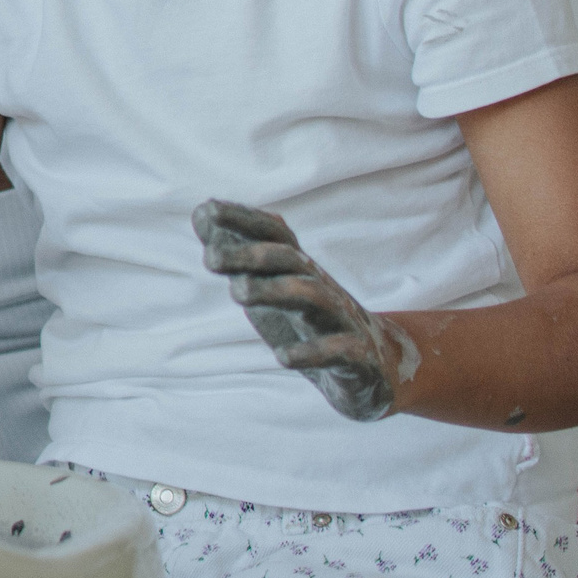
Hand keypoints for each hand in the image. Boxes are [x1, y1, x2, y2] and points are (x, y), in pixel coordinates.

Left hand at [194, 199, 416, 421]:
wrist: (376, 368)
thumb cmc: (309, 320)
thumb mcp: (269, 286)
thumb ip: (237, 254)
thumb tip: (201, 212)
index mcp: (299, 269)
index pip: (273, 233)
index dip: (243, 219)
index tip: (207, 210)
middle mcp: (320, 286)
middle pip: (287, 260)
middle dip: (250, 255)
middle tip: (208, 258)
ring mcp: (341, 319)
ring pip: (311, 296)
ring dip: (273, 292)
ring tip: (238, 293)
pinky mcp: (358, 356)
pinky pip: (339, 350)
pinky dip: (312, 352)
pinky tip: (284, 358)